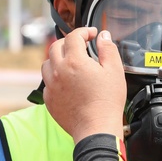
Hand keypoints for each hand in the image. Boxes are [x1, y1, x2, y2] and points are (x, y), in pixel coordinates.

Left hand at [42, 28, 125, 142]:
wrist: (96, 129)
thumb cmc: (107, 102)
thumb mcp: (114, 71)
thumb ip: (108, 49)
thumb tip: (103, 36)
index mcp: (75, 61)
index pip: (74, 36)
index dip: (84, 31)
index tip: (91, 34)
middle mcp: (58, 71)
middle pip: (56, 46)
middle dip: (68, 42)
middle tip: (80, 45)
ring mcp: (51, 86)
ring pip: (47, 63)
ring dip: (57, 58)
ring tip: (70, 62)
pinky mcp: (49, 100)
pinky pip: (47, 82)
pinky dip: (54, 77)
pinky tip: (66, 81)